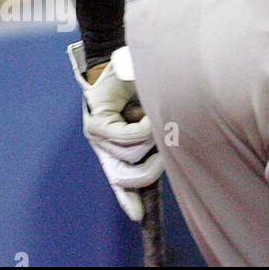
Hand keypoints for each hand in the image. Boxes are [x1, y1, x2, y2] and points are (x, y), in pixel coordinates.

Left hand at [68, 43, 163, 220]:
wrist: (125, 53)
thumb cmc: (144, 79)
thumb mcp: (157, 112)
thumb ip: (160, 134)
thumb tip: (173, 155)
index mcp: (118, 143)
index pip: (122, 177)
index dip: (130, 198)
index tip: (138, 217)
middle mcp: (103, 143)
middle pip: (128, 175)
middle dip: (151, 168)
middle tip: (161, 151)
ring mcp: (96, 136)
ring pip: (131, 156)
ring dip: (150, 137)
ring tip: (149, 114)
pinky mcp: (95, 126)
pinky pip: (127, 138)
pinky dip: (143, 127)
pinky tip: (144, 111)